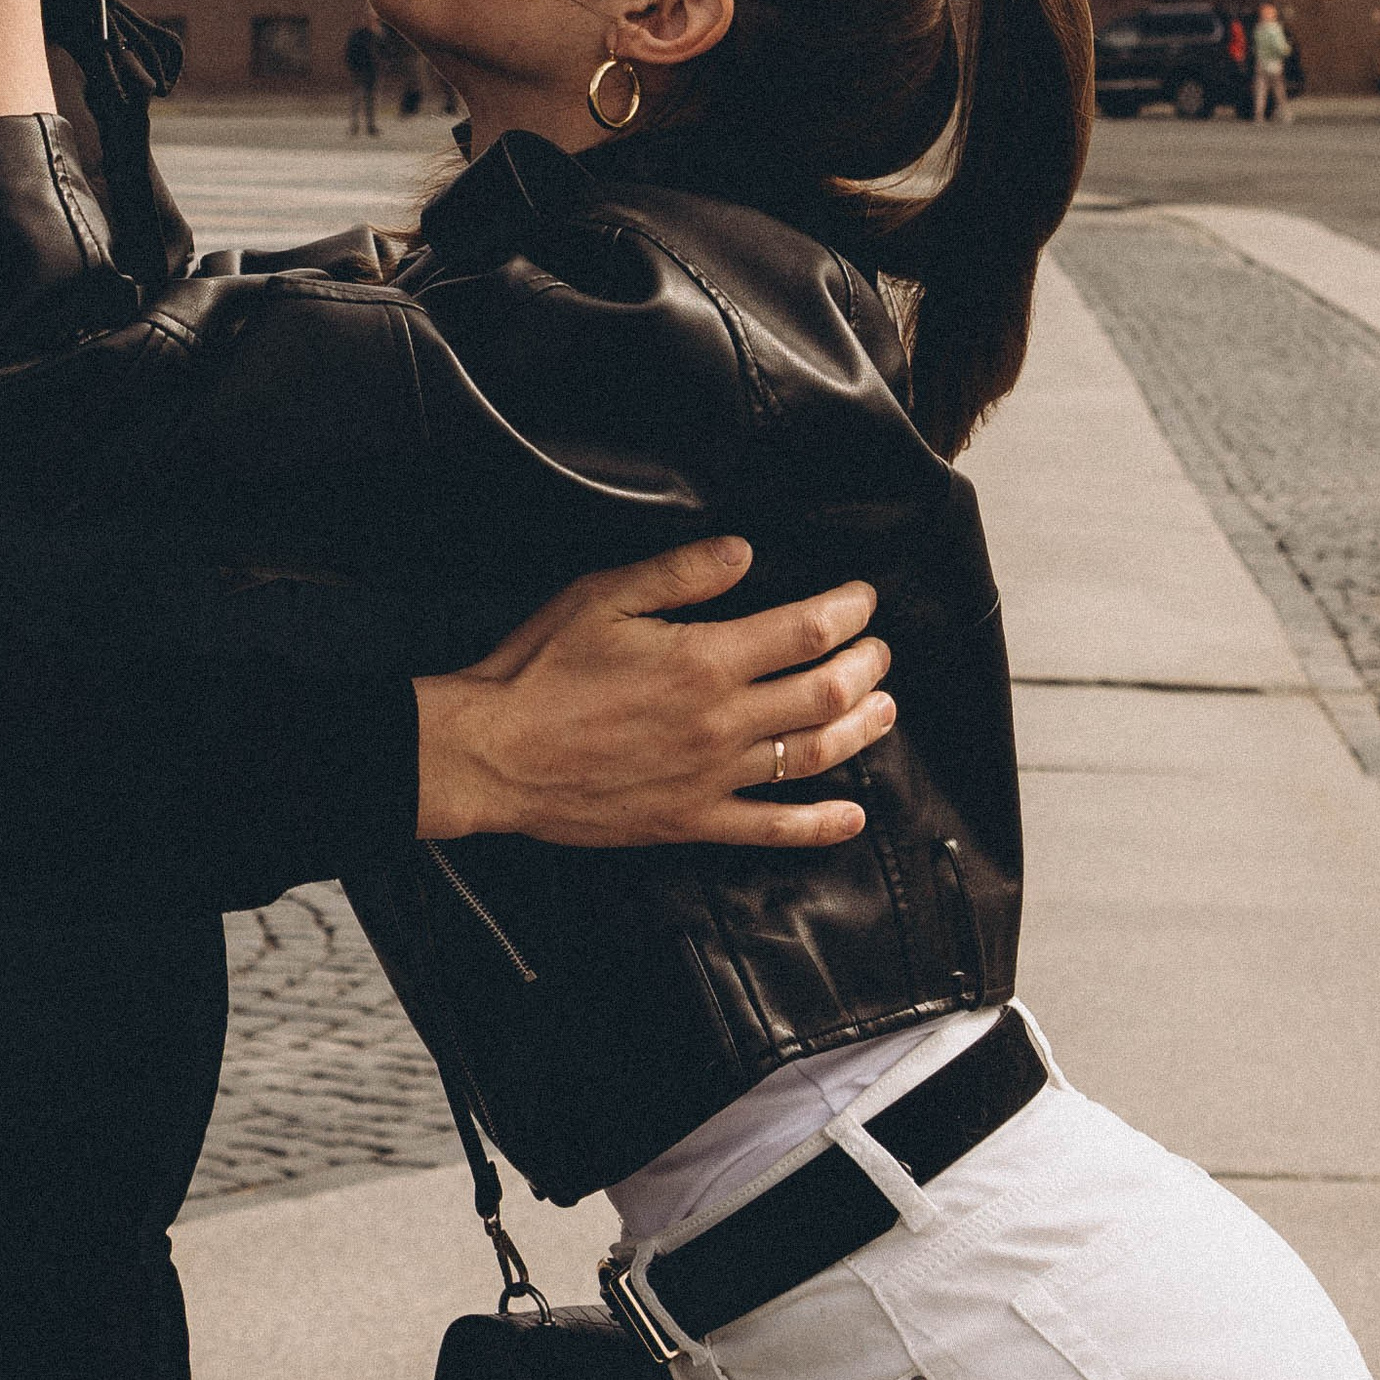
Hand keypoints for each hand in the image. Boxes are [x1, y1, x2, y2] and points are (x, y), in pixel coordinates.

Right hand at [414, 538, 893, 849]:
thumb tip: (744, 552)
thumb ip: (682, 573)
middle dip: (866, 666)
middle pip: (823, 692)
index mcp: (703, 659)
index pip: (805, 631)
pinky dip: (819, 825)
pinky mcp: (691, 819)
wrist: (493, 754)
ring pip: (812, 756)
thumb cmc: (540, 669)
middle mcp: (720, 721)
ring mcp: (711, 777)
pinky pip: (770, 828)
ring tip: (885, 709)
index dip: (846, 612)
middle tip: (880, 649)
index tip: (862, 599)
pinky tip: (852, 816)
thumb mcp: (604, 596)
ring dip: (860, 730)